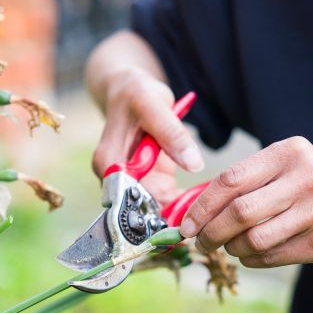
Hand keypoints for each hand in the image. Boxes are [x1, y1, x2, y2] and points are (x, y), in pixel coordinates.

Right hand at [91, 67, 204, 205]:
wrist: (130, 92)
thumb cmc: (136, 94)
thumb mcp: (154, 105)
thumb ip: (172, 134)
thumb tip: (193, 165)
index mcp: (108, 162)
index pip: (127, 197)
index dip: (151, 211)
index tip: (181, 217)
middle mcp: (115, 177)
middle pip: (139, 208)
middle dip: (167, 216)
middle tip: (200, 220)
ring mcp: (131, 181)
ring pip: (153, 209)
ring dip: (177, 213)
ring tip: (204, 214)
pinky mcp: (146, 181)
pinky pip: (163, 200)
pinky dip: (180, 204)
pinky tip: (200, 203)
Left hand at [179, 136, 312, 267]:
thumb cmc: (308, 186)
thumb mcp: (282, 168)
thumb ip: (243, 183)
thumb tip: (191, 212)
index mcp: (288, 152)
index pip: (230, 180)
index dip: (201, 207)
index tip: (186, 226)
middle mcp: (306, 177)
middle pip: (239, 212)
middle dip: (211, 233)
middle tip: (201, 242)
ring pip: (253, 240)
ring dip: (232, 248)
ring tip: (230, 246)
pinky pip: (271, 257)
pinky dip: (252, 260)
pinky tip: (250, 254)